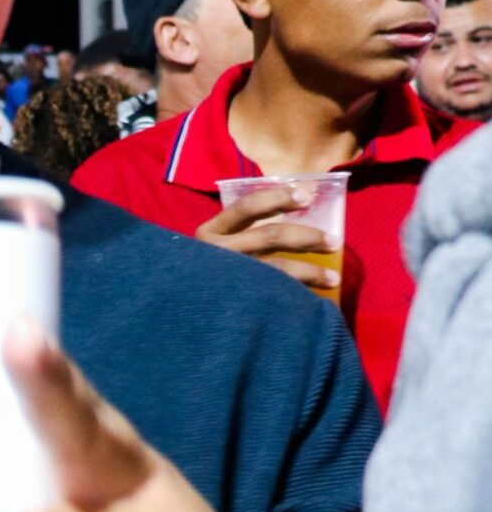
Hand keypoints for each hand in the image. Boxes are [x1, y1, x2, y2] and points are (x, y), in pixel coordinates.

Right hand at [194, 185, 337, 291]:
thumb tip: (298, 206)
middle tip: (334, 241)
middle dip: (306, 236)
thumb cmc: (206, 274)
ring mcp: (223, 281)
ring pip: (274, 270)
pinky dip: (295, 297)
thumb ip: (244, 232)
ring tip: (334, 279)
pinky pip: (271, 297)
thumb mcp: (218, 246)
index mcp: (210, 232)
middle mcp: (214, 254)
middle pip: (268, 236)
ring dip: (309, 272)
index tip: (307, 195)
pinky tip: (313, 302)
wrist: (178, 316)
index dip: (278, 198)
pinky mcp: (232, 305)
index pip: (246, 207)